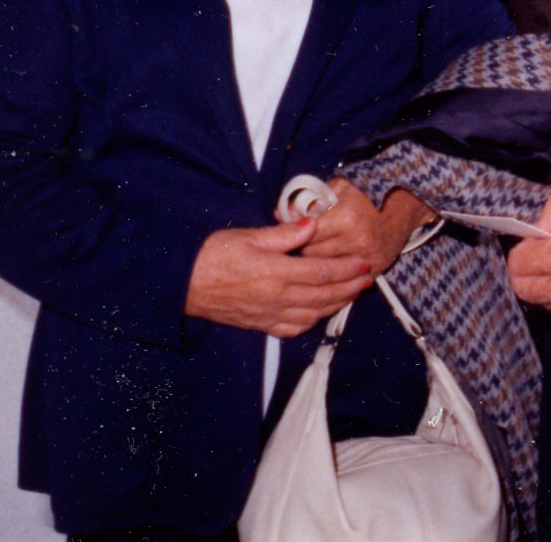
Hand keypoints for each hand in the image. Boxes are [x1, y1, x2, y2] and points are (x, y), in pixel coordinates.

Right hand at [185, 217, 371, 337]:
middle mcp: (277, 298)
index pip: (322, 272)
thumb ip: (284, 233)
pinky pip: (292, 328)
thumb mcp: (250, 236)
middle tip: (367, 280)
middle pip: (323, 295)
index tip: (364, 263)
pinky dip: (312, 322)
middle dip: (349, 287)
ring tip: (351, 295)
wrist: (182, 284)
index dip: (346, 269)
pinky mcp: (259, 324)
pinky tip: (320, 314)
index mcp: (277, 273)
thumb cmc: (214, 254)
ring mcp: (269, 314)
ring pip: (312, 314)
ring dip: (336, 305)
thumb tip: (313, 223)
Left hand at [300, 179, 434, 277]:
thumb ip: (309, 200)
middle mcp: (356, 240)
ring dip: (318, 265)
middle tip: (302, 246)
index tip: (292, 234)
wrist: (404, 203)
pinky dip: (336, 279)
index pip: (307, 235)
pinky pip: (346, 282)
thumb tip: (280, 214)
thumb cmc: (367, 192)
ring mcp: (367, 258)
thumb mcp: (338, 187)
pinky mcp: (375, 270)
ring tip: (315, 256)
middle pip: (313, 256)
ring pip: (327, 271)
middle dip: (304, 251)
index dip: (296, 235)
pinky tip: (329, 274)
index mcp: (346, 217)